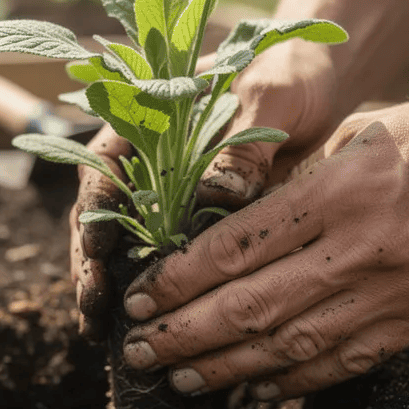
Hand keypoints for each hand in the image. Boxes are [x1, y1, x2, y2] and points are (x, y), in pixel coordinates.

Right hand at [69, 41, 343, 339]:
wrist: (317, 88)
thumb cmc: (284, 78)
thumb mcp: (266, 100)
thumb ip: (240, 144)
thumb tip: (216, 194)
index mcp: (143, 118)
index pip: (101, 165)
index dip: (95, 210)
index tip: (97, 249)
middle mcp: (143, 161)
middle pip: (100, 215)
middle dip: (90, 264)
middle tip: (96, 307)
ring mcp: (162, 195)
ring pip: (121, 244)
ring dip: (110, 286)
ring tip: (104, 330)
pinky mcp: (188, 223)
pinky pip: (161, 260)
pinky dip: (153, 292)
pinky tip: (151, 324)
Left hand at [116, 81, 408, 398]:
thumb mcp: (354, 135)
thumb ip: (291, 185)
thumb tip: (219, 230)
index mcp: (338, 192)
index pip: (235, 249)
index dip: (178, 281)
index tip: (138, 298)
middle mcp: (363, 249)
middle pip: (252, 307)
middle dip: (184, 336)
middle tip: (138, 351)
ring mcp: (396, 293)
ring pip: (293, 347)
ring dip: (227, 368)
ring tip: (180, 378)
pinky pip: (347, 363)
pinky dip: (295, 380)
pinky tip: (257, 385)